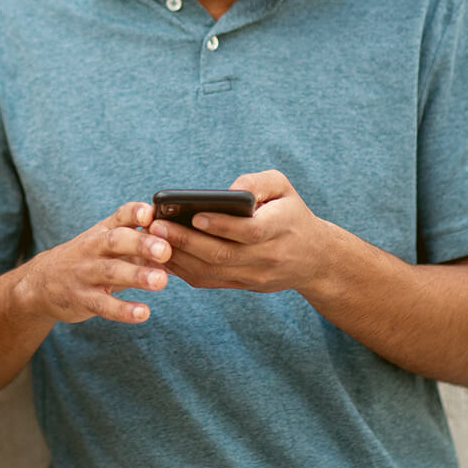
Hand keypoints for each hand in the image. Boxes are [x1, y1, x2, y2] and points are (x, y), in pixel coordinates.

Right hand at [15, 201, 169, 324]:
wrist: (41, 283)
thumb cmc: (87, 259)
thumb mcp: (106, 242)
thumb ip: (139, 240)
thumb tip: (180, 241)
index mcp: (103, 231)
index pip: (120, 216)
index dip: (135, 212)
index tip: (150, 212)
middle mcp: (93, 249)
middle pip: (116, 241)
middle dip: (141, 243)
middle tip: (165, 250)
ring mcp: (86, 274)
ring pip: (111, 272)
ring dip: (137, 275)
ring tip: (161, 281)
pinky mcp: (83, 299)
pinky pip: (104, 305)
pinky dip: (123, 310)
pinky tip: (143, 313)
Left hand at [152, 170, 337, 296]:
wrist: (314, 258)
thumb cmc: (291, 213)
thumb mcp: (283, 187)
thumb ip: (256, 182)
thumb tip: (227, 190)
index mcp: (280, 229)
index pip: (249, 232)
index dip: (221, 225)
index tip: (194, 216)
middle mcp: (267, 257)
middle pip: (223, 255)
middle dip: (186, 241)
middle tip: (158, 227)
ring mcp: (254, 276)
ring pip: (212, 271)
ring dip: (179, 257)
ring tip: (153, 239)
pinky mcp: (243, 285)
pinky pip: (209, 280)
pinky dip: (184, 270)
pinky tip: (164, 255)